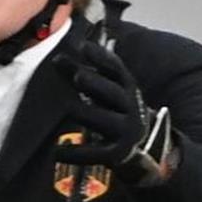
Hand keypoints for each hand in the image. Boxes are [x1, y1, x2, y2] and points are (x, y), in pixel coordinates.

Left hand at [52, 40, 176, 185]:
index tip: (83, 46)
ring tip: (69, 107)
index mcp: (127, 89)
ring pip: (103, 120)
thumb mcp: (108, 92)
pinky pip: (93, 153)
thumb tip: (57, 58)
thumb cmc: (117, 113)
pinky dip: (73, 153)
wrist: (146, 150)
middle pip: (112, 92)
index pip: (116, 70)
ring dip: (85, 113)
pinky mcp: (116, 154)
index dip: (101, 57)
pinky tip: (55, 152)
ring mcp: (125, 132)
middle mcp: (130, 108)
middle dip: (95, 83)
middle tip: (77, 75)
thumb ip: (83, 75)